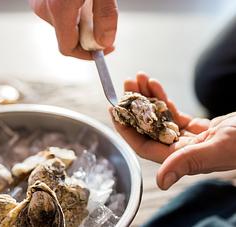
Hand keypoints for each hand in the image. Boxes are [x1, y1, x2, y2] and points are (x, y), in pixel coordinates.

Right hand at [29, 0, 117, 59]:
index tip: (105, 49)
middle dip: (88, 34)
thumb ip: (105, 15)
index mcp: (59, 8)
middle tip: (103, 20)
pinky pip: (58, 14)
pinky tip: (82, 0)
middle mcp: (44, 8)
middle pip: (68, 37)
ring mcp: (39, 3)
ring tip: (92, 2)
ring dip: (82, 22)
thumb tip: (104, 42)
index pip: (69, 48)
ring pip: (64, 25)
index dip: (88, 54)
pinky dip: (74, 12)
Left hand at [110, 72, 235, 189]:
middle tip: (126, 84)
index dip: (126, 128)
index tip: (115, 109)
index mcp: (181, 158)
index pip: (143, 145)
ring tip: (136, 78)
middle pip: (148, 127)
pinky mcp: (196, 127)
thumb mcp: (217, 149)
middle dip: (135, 106)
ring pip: (159, 117)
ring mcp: (187, 137)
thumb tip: (161, 183)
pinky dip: (162, 97)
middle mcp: (180, 149)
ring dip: (146, 97)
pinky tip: (154, 84)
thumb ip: (187, 163)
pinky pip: (172, 111)